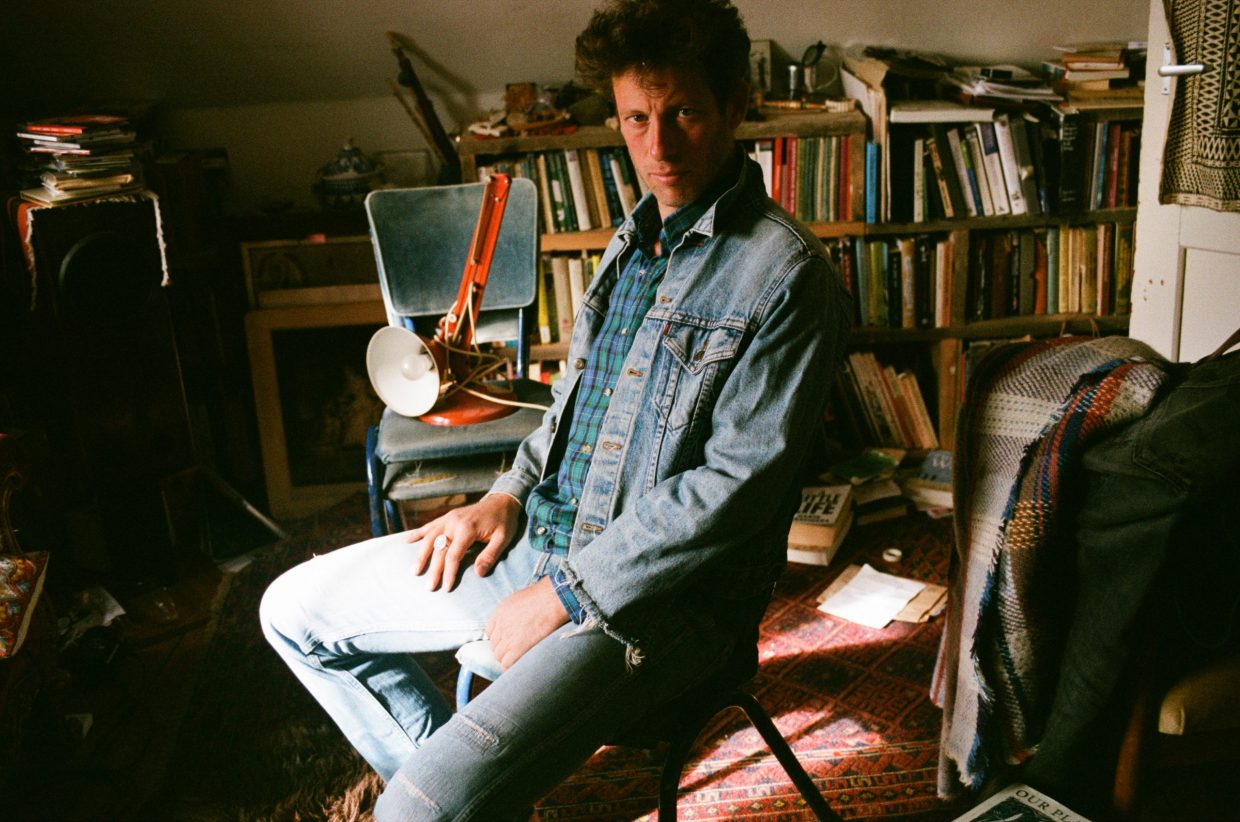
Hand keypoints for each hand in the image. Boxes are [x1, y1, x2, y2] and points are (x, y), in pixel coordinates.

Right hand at [407, 493, 521, 591]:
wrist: (502, 500)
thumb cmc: (504, 521)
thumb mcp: (503, 539)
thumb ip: (490, 556)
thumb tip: (478, 574)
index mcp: (467, 529)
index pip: (453, 556)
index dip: (449, 573)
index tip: (447, 588)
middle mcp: (453, 523)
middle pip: (438, 550)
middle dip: (433, 570)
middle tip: (428, 587)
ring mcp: (448, 518)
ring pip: (429, 538)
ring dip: (420, 555)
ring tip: (414, 571)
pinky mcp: (447, 517)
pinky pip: (430, 526)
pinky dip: (418, 533)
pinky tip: (407, 541)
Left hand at [487, 576, 569, 669]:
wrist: (551, 600)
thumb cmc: (542, 596)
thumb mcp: (520, 599)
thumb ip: (512, 611)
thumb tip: (517, 618)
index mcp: (499, 613)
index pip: (491, 633)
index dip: (500, 638)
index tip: (508, 641)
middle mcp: (500, 626)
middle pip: (494, 646)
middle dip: (503, 649)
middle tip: (515, 651)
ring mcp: (507, 638)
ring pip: (499, 656)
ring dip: (507, 658)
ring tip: (519, 658)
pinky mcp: (517, 648)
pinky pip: (507, 663)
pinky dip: (511, 665)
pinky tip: (519, 663)